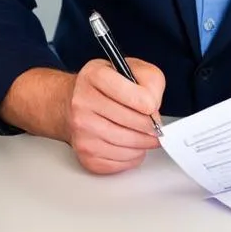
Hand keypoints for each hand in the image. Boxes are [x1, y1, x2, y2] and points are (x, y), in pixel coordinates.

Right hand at [66, 58, 164, 174]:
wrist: (75, 102)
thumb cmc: (107, 87)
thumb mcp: (132, 69)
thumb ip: (151, 81)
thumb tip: (154, 107)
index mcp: (96, 76)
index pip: (137, 97)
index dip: (151, 104)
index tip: (152, 107)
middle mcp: (83, 103)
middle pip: (133, 123)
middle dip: (151, 126)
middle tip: (155, 125)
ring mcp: (81, 130)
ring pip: (128, 145)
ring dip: (144, 143)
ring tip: (145, 135)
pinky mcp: (84, 153)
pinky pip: (119, 163)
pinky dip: (132, 157)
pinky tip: (131, 145)